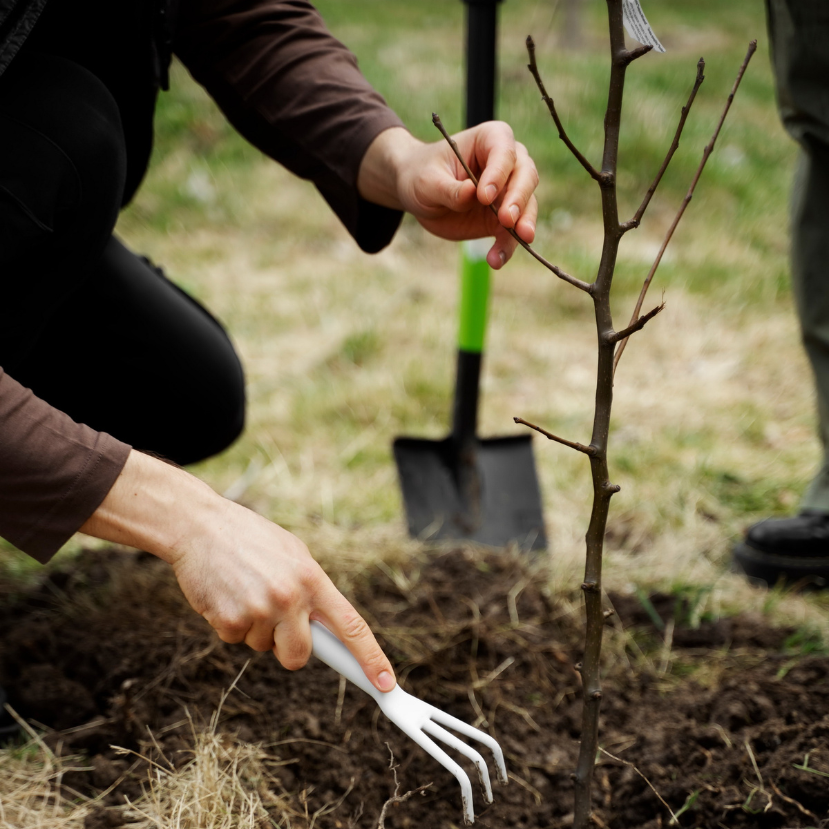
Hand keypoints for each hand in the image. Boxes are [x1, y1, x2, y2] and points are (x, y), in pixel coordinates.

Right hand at [80, 450, 395, 691]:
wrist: (200, 526)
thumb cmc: (249, 538)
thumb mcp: (292, 553)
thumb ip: (311, 589)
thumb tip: (326, 628)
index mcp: (312, 579)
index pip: (351, 626)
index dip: (370, 658)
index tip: (386, 683)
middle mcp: (290, 597)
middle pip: (300, 655)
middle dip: (289, 649)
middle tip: (275, 621)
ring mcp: (259, 610)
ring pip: (263, 647)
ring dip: (255, 628)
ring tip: (245, 590)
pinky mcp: (228, 620)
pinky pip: (235, 640)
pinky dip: (230, 623)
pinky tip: (226, 594)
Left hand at [358, 124, 538, 268]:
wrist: (418, 194)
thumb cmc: (421, 175)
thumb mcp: (427, 181)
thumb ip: (449, 188)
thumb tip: (471, 193)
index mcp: (490, 140)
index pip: (504, 151)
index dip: (499, 172)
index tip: (484, 196)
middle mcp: (507, 163)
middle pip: (525, 177)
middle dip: (519, 199)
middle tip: (507, 220)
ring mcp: (508, 192)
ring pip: (527, 206)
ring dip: (523, 225)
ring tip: (520, 240)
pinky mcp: (502, 219)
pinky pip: (512, 234)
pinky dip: (507, 247)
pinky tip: (496, 260)